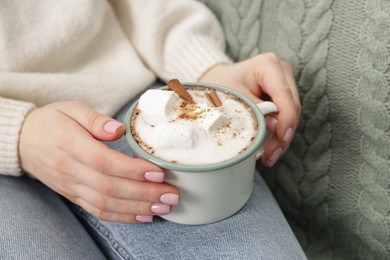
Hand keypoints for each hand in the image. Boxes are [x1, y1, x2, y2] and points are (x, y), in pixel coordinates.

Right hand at [19, 101, 178, 222]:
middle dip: (144, 194)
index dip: (133, 170)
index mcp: (71, 145)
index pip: (105, 162)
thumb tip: (118, 129)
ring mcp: (71, 186)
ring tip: (164, 207)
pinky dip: (121, 217)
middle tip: (171, 195)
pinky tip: (143, 216)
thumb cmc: (53, 121)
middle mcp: (70, 170)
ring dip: (137, 208)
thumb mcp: (72, 109)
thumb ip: (95, 119)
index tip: (159, 173)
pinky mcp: (74, 196)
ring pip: (105, 204)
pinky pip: (97, 211)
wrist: (24, 141)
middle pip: (110, 188)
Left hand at [199, 53, 300, 166]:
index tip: (282, 136)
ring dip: (282, 139)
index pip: (283, 93)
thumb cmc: (222, 85)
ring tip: (269, 157)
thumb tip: (275, 126)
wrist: (218, 81)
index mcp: (268, 65)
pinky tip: (270, 150)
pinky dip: (278, 135)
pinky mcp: (284, 99)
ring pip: (292, 116)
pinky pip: (286, 120)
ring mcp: (285, 85)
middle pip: (292, 107)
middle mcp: (282, 73)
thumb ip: (253, 109)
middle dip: (283, 134)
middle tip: (271, 155)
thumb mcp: (231, 97)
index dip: (286, 117)